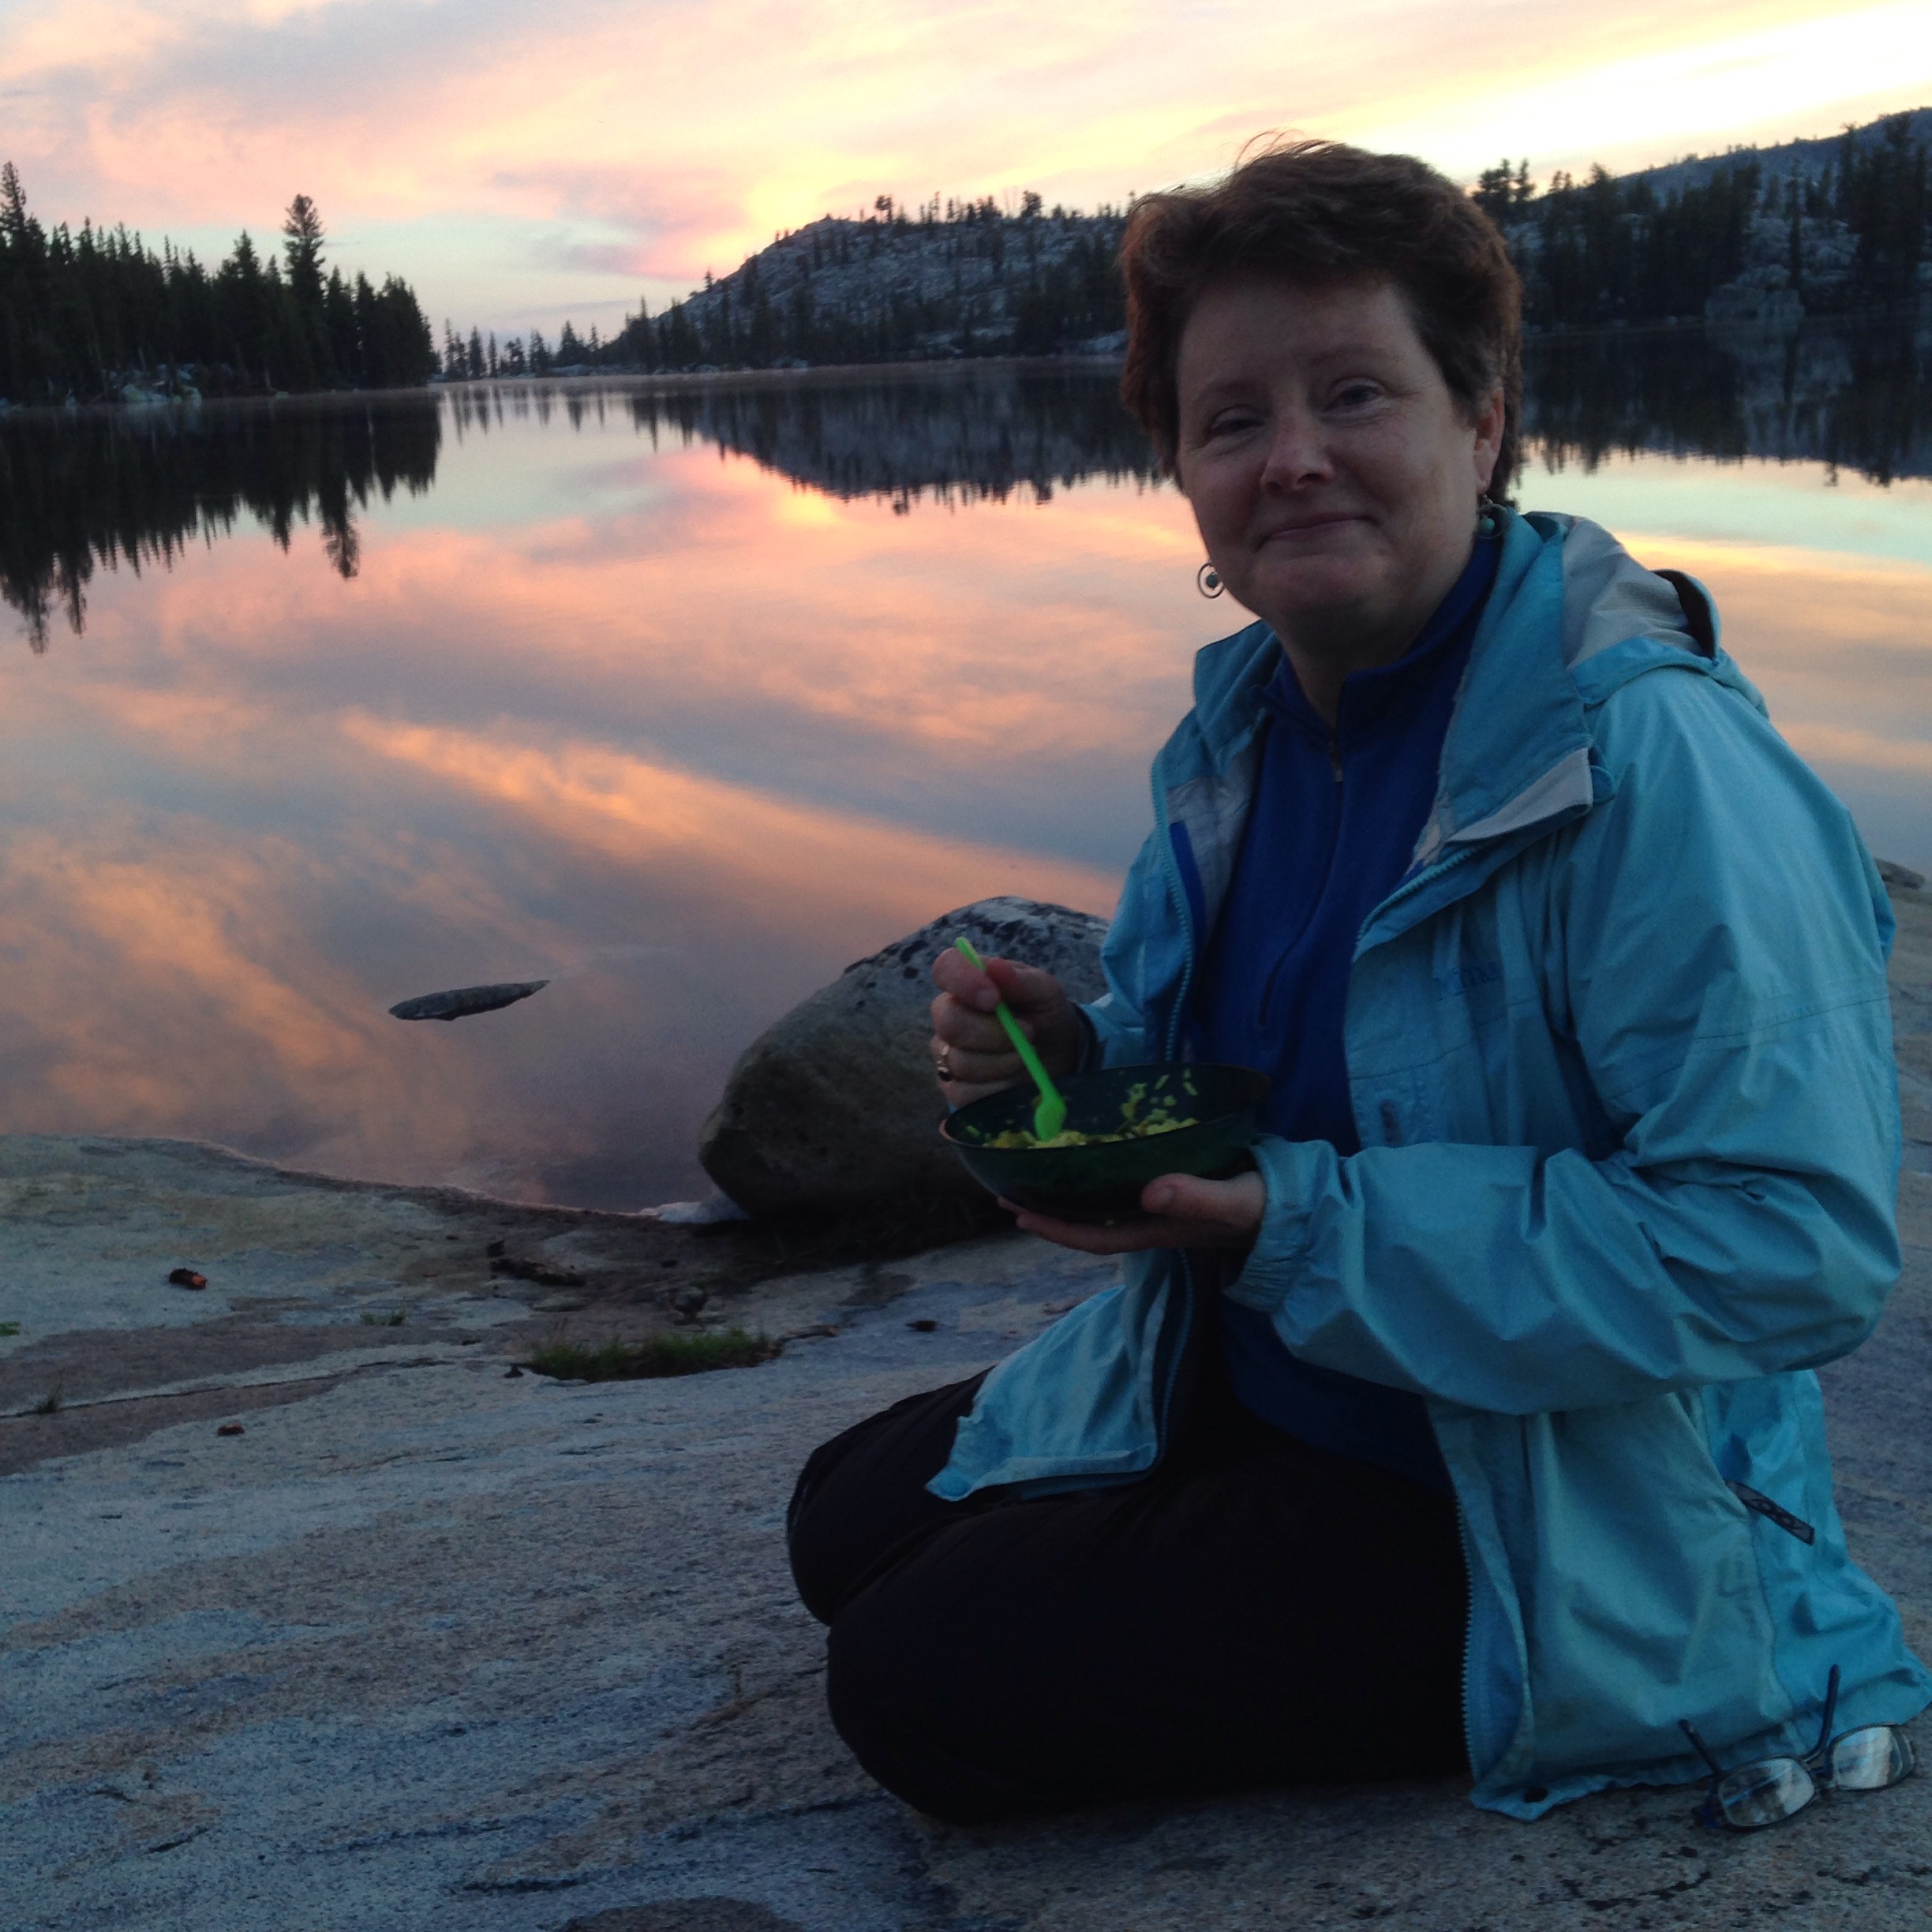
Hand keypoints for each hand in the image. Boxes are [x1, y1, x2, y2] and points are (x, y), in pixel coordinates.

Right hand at [929, 948, 1080, 1106]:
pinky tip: (1014, 1080)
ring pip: (960, 1061)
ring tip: (1026, 1056)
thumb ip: (1022, 980)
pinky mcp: (953, 1087)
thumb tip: (996, 968)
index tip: (994, 999)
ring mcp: (947, 1052)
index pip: (945, 968)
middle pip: (949, 1022)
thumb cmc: (1045, 1015)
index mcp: (968, 982)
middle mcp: (949, 1015)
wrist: (1058, 1055)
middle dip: (995, 1033)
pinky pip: (964, 1092)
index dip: (963, 982)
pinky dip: (997, 1088)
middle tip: (1029, 1033)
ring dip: (1003, 1062)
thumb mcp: (1046, 993)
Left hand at [1007, 1169, 1265, 1254]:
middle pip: (1087, 1224)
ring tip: (1029, 1174)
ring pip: (1101, 1207)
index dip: (1054, 1227)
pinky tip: (1084, 1159)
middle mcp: (1152, 1223)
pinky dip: (1094, 1177)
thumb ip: (1197, 1199)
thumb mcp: (1234, 1201)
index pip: (1094, 1236)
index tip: (1017, 1212)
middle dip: (1046, 1211)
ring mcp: (1161, 1210)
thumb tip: (1151, 1193)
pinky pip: (1121, 1189)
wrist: (1297, 1210)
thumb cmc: (1266, 1208)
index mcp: (1158, 1229)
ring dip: (1065, 1195)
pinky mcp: (1172, 1191)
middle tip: (1003, 1192)